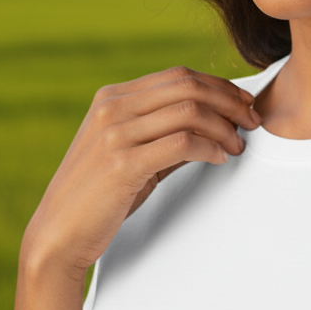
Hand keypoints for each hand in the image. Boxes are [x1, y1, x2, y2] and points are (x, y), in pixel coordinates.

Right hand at [22, 66, 260, 279]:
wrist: (58, 233)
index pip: (178, 76)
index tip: (244, 103)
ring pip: (189, 112)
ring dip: (224, 127)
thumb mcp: (129, 150)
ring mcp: (115, 134)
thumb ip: (164, 131)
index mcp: (112, 97)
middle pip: (188, 87)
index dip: (219, 86)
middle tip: (252, 121)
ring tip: (238, 145)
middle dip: (230, 101)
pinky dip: (210, 147)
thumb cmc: (100, 194)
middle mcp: (112, 108)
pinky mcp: (123, 163)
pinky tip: (220, 158)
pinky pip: (182, 143)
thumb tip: (216, 121)